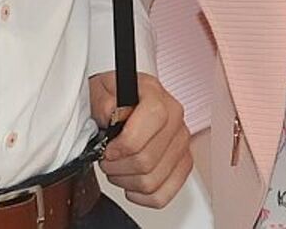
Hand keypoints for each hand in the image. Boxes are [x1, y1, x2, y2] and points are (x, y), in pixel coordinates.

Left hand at [88, 71, 192, 207]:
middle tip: (107, 161)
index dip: (120, 147)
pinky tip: (132, 183)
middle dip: (117, 167)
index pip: (142, 133)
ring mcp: (182, 143)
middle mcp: (175, 120)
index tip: (107, 150)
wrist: (128, 96)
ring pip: (152, 182)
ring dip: (126, 182)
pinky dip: (142, 196)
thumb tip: (111, 118)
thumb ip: (105, 103)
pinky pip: (163, 195)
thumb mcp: (102, 89)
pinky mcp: (183, 164)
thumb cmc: (116, 94)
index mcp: (157, 98)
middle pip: (146, 162)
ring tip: (118, 169)